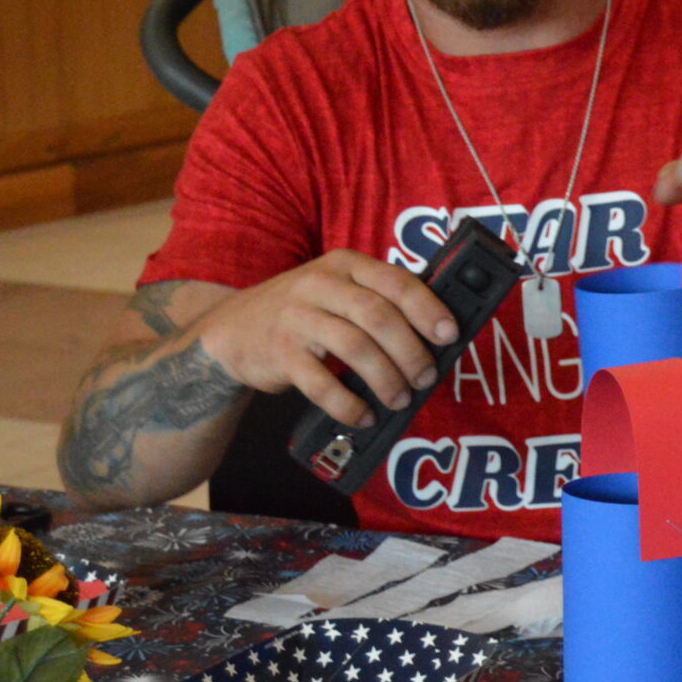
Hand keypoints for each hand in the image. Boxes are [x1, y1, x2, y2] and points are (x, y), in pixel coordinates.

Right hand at [193, 251, 457, 427]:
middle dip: (410, 351)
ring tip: (400, 399)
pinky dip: (348, 404)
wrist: (231, 330)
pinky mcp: (278, 352)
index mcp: (346, 265)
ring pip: (354, 347)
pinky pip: (321, 382)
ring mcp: (296, 317)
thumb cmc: (305, 313)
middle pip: (379, 316)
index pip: (396, 282)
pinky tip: (364, 416)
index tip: (449, 335)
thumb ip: (379, 303)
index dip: (428, 309)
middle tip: (426, 377)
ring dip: (385, 379)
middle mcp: (320, 284)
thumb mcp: (338, 291)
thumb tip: (437, 339)